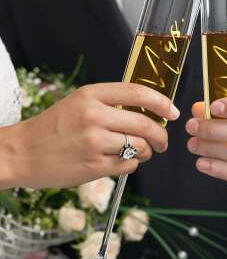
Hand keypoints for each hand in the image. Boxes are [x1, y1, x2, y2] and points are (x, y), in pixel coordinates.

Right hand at [0, 83, 178, 188]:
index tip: (173, 112)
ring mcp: (94, 142)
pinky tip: (119, 161)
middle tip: (162, 142)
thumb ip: (111, 103)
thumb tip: (148, 111)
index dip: (162, 102)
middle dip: (161, 136)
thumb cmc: (53, 127)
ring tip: (140, 152)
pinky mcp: (94, 166)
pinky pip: (129, 164)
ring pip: (140, 146)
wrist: (22, 153)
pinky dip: (131, 164)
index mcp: (91, 95)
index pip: (138, 93)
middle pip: (145, 124)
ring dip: (147, 151)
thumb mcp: (79, 103)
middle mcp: (94, 116)